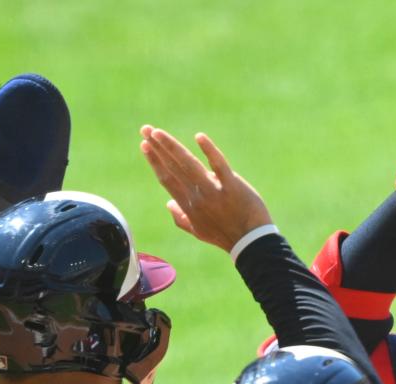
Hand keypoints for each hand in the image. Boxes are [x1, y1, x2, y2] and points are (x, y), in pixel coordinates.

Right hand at [140, 126, 272, 252]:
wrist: (250, 243)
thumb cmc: (225, 236)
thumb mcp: (198, 231)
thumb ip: (181, 218)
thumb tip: (168, 203)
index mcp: (188, 205)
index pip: (167, 179)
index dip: (155, 161)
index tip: (145, 145)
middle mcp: (197, 196)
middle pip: (173, 167)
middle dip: (158, 148)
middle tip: (145, 129)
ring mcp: (214, 191)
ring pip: (189, 164)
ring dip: (172, 146)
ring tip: (158, 132)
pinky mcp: (233, 186)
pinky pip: (219, 166)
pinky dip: (209, 151)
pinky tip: (199, 137)